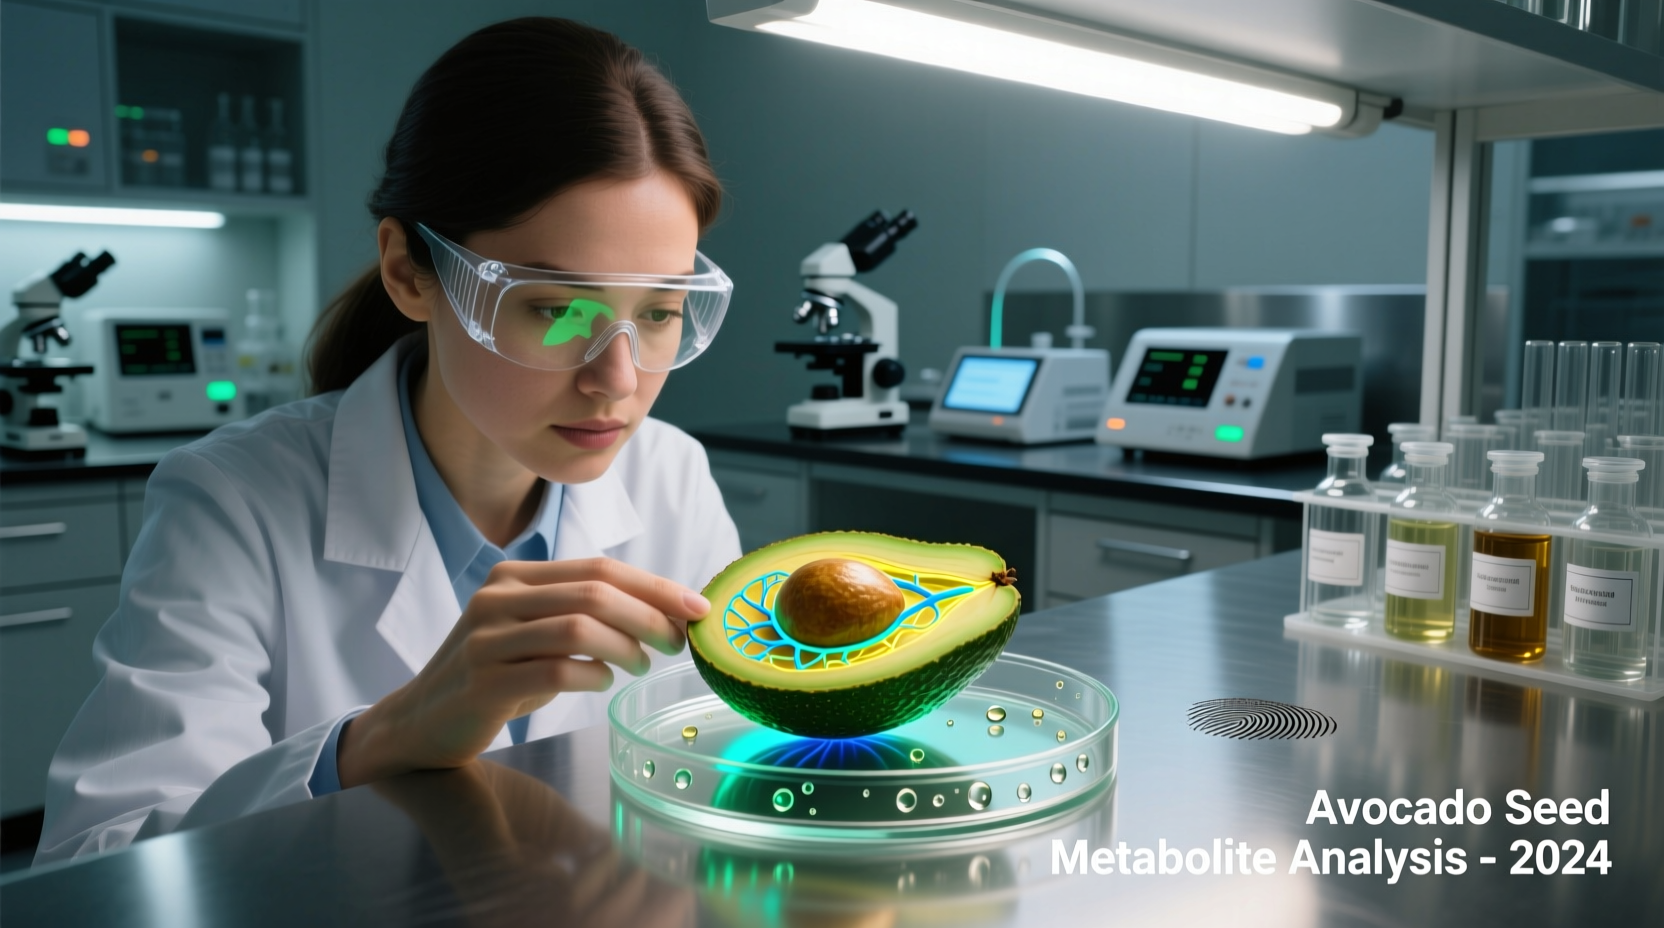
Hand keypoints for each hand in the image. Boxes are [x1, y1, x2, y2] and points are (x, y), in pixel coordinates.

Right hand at [338, 558, 709, 786]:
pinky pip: (556, 670)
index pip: (600, 568)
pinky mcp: (483, 680)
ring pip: (579, 627)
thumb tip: (666, 613)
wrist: (423, 721)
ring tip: (643, 665)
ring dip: (627, 647)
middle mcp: (498, 597)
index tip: (698, 607)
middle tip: (678, 642)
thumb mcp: (537, 633)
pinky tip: (603, 683)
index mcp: (516, 577)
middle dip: (651, 616)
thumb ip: (586, 615)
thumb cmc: (497, 675)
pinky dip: (592, 676)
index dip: (655, 586)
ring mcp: (487, 638)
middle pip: (595, 592)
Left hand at [373, 760, 695, 927]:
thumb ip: (590, 847)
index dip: (644, 918)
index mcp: (530, 911)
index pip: (596, 924)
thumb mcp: (557, 827)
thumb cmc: (497, 800)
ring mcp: (503, 902)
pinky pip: (560, 892)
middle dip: (645, 917)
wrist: (448, 768)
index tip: (682, 903)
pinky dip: (595, 875)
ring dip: (625, 897)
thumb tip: (641, 861)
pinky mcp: (497, 874)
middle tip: (680, 895)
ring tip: (647, 869)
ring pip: (583, 919)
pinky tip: (611, 854)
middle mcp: (515, 917)